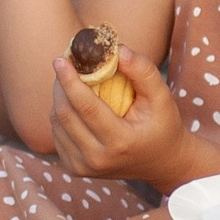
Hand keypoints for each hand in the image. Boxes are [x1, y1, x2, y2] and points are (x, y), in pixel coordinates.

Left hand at [49, 44, 194, 188]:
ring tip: (73, 82)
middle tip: (66, 63)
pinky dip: (61, 114)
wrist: (161, 163)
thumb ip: (143, 71)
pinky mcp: (74, 168)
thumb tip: (118, 50)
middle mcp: (97, 159)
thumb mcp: (161, 97)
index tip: (61, 59)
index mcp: (120, 142)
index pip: (85, 107)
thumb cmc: (162, 125)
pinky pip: (57, 134)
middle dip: (61, 84)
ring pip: (56, 123)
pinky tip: (75, 105)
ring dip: (60, 97)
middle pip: (65, 114)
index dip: (70, 81)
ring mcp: (83, 167)